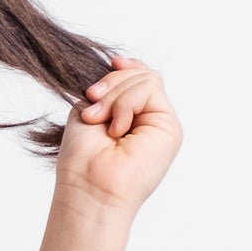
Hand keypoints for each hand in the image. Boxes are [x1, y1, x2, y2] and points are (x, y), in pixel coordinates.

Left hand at [53, 55, 180, 224]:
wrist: (88, 189)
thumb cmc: (81, 160)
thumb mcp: (89, 111)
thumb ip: (108, 89)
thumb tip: (118, 60)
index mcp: (131, 117)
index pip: (139, 77)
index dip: (124, 68)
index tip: (107, 67)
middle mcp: (150, 121)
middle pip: (142, 74)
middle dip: (112, 83)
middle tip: (91, 112)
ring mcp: (162, 124)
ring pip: (147, 78)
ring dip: (115, 96)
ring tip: (99, 122)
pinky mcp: (170, 128)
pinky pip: (149, 88)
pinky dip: (125, 103)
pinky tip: (116, 129)